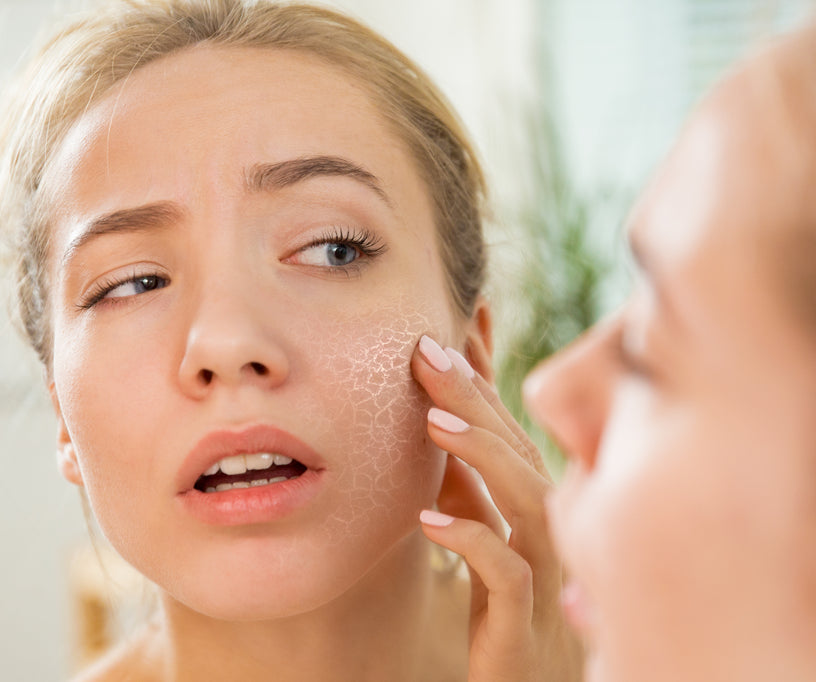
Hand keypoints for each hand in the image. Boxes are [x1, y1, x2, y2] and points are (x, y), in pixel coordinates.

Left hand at [411, 335, 582, 681]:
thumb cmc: (503, 609)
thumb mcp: (477, 531)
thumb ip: (464, 481)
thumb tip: (438, 417)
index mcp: (533, 504)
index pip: (508, 428)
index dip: (482, 377)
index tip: (450, 327)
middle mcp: (548, 528)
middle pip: (518, 449)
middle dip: (473, 396)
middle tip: (426, 350)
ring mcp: (544, 572)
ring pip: (527, 500)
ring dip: (481, 455)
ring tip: (431, 421)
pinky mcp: (526, 621)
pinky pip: (509, 575)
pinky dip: (472, 541)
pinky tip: (429, 521)